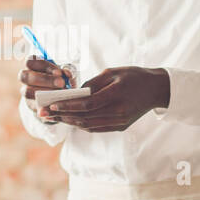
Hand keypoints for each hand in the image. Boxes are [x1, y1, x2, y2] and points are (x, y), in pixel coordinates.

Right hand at [20, 56, 74, 121]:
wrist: (60, 96)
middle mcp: (26, 78)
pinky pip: (34, 107)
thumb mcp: (66, 73)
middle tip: (61, 83)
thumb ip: (68, 71)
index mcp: (32, 65)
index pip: (31, 61)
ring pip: (27, 92)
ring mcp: (26, 92)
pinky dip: (43, 109)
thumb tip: (67, 74)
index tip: (59, 72)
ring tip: (58, 95)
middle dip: (44, 79)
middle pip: (26, 76)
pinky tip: (52, 110)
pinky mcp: (31, 105)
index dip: (43, 65)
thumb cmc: (62, 79)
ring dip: (43, 93)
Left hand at [42, 66, 169, 131]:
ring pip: (89, 125)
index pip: (86, 104)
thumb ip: (92, 83)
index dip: (67, 106)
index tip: (51, 105)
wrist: (156, 89)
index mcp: (116, 95)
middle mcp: (118, 112)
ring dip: (69, 122)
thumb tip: (73, 93)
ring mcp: (120, 122)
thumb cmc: (133, 76)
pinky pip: (96, 128)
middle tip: (43, 113)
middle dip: (61, 115)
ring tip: (52, 117)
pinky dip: (81, 124)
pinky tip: (69, 119)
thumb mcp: (113, 72)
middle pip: (84, 117)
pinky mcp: (120, 127)